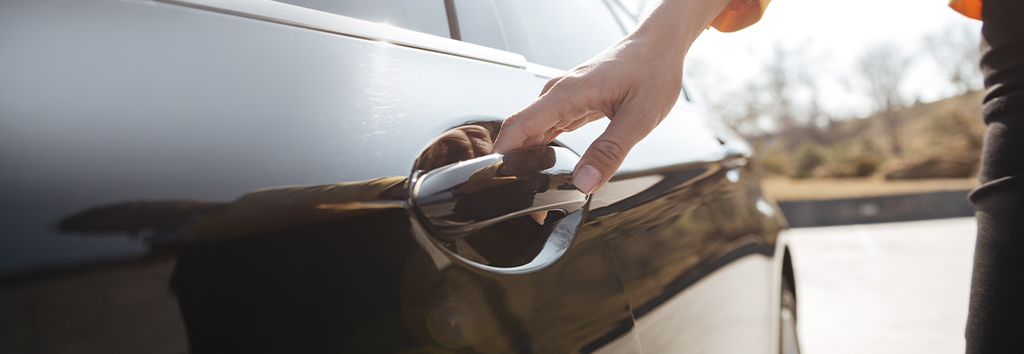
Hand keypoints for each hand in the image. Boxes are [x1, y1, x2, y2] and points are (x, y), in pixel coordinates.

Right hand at [492, 0, 730, 194]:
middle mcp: (558, 94)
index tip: (503, 186)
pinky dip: (541, 152)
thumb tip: (584, 182)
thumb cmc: (653, 70)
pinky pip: (545, 130)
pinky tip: (546, 169)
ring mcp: (562, 98)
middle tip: (527, 204)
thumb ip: (610, 151)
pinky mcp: (570, 104)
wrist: (659, 44)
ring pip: (530, 134)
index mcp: (568, 94)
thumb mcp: (640, 117)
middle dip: (514, 169)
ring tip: (534, 193)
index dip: (503, 159)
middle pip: (519, 134)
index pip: (518, 127)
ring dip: (527, 162)